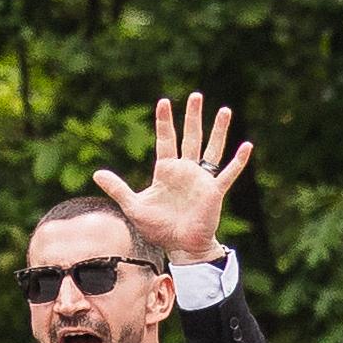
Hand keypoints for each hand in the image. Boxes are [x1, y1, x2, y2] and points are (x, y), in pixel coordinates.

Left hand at [96, 93, 253, 269]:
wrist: (179, 246)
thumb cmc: (158, 227)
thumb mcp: (133, 206)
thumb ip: (117, 188)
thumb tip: (96, 173)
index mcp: (166, 170)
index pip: (166, 140)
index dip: (164, 121)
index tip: (164, 101)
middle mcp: (186, 170)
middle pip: (191, 137)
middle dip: (192, 117)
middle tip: (195, 95)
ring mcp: (201, 179)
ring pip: (212, 149)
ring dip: (218, 130)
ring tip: (224, 110)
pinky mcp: (214, 191)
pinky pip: (228, 173)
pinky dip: (238, 161)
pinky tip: (247, 145)